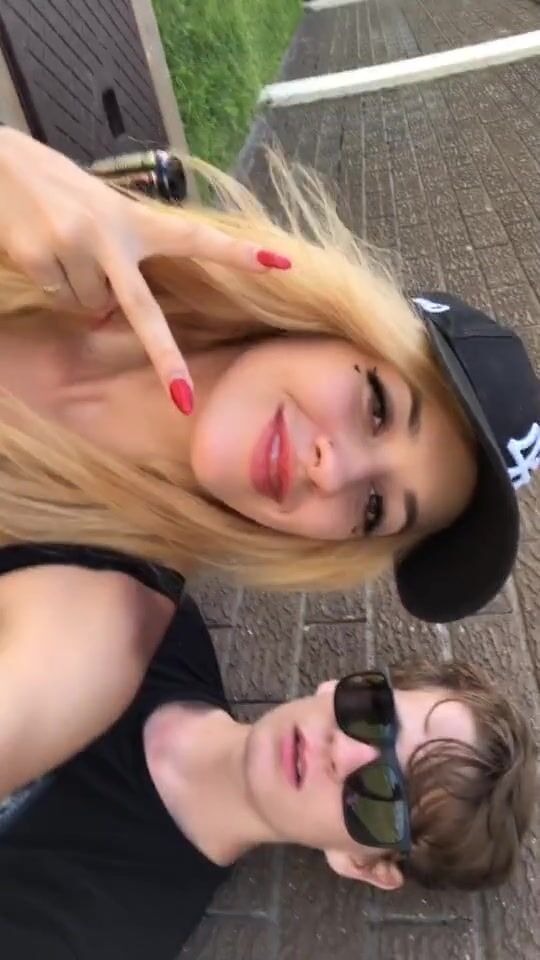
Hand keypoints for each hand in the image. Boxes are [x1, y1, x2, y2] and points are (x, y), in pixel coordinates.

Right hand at [0, 128, 290, 412]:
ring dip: (81, 293)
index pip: (196, 237)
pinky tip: (41, 253)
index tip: (282, 265)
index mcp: (134, 217)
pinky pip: (60, 299)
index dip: (238, 254)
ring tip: (63, 249)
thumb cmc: (54, 185)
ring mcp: (75, 246)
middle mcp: (110, 234)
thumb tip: (109, 313)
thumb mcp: (99, 207)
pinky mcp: (41, 257)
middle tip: (183, 399)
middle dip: (166, 360)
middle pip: (144, 312)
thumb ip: (120, 252)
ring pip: (91, 308)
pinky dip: (54, 287)